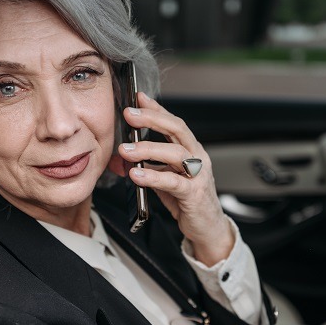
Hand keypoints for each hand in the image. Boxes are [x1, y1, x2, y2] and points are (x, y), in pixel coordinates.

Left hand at [109, 92, 233, 265]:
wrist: (206, 226)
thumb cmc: (186, 200)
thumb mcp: (162, 178)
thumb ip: (145, 165)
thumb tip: (119, 158)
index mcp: (190, 149)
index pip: (173, 123)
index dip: (157, 108)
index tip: (138, 97)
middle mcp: (197, 157)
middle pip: (176, 130)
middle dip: (151, 119)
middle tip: (129, 115)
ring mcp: (198, 175)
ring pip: (175, 153)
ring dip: (148, 149)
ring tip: (125, 150)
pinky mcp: (194, 194)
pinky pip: (173, 182)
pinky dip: (154, 176)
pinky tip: (137, 175)